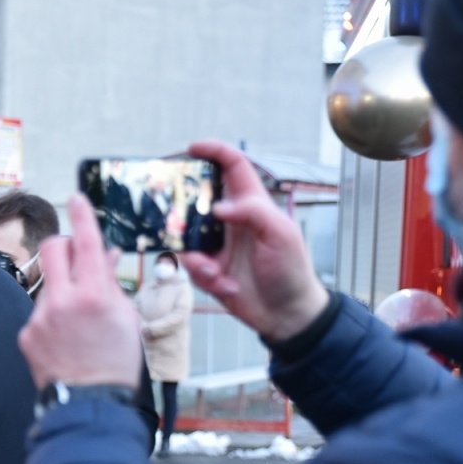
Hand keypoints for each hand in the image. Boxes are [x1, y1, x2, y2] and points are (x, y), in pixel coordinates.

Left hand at [18, 196, 144, 389]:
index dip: (81, 215)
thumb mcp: (126, 318)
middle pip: (51, 249)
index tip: (76, 198)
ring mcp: (40, 318)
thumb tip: (104, 255)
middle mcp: (62, 302)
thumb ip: (110, 282)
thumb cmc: (115, 364)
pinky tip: (66, 339)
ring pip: (47, 284)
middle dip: (64, 246)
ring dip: (63, 290)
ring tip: (79, 320)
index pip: (84, 241)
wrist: (89, 405)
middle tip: (76, 257)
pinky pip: (39, 312)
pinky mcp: (26, 334)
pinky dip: (53, 317)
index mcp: (93, 295)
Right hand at [181, 140, 330, 341]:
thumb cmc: (291, 270)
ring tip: (213, 270)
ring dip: (196, 255)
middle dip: (183, 207)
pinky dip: (205, 277)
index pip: (232, 167)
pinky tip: (225, 285)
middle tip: (171, 213)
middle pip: (198, 200)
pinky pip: (191, 267)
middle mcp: (230, 221)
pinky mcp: (208, 270)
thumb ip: (252, 212)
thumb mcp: (280, 234)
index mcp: (252, 205)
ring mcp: (217, 246)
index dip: (213, 152)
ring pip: (188, 238)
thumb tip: (218, 206)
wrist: (286, 314)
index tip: (191, 148)